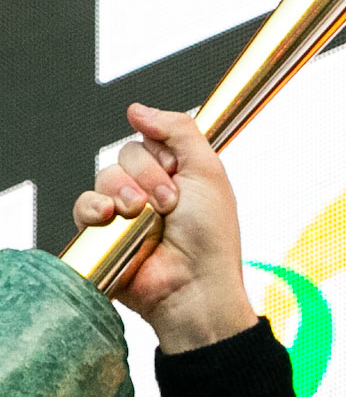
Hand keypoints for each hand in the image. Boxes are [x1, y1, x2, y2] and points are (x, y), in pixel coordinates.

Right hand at [71, 103, 257, 352]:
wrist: (194, 287)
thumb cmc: (210, 238)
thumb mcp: (208, 171)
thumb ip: (179, 130)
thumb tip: (137, 109)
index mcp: (176, 175)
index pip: (151, 139)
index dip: (163, 153)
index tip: (180, 174)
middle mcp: (149, 191)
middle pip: (127, 154)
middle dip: (148, 176)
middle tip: (169, 205)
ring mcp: (125, 213)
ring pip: (105, 175)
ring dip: (125, 192)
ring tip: (146, 219)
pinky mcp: (104, 235)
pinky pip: (84, 204)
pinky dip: (96, 208)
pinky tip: (112, 219)